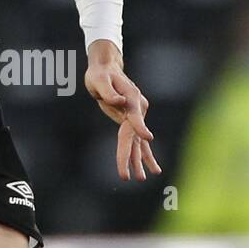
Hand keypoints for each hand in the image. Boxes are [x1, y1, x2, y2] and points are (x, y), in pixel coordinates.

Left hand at [85, 42, 161, 181]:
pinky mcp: (131, 120)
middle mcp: (138, 108)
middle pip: (136, 136)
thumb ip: (109, 91)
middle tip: (134, 176)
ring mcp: (137, 115)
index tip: (147, 138)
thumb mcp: (99, 79)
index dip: (140, 127)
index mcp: (131, 98)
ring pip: (139, 141)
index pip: (135, 116)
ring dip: (140, 161)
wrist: (107, 69)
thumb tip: (119, 102)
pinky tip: (149, 169)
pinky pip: (136, 140)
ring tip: (142, 178)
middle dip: (133, 156)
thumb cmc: (100, 74)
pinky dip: (141, 155)